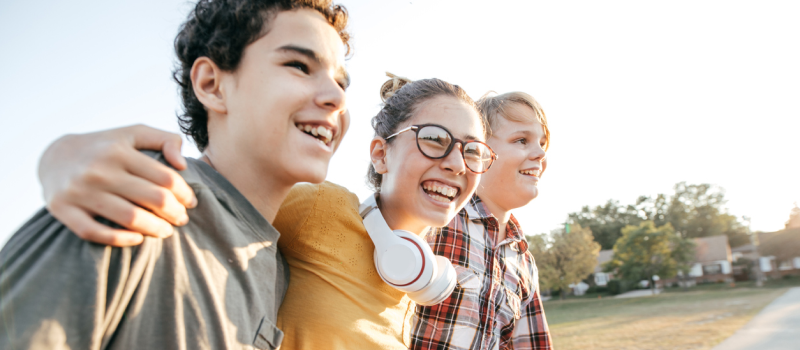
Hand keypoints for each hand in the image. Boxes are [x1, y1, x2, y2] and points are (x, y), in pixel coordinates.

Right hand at [39, 124, 196, 246]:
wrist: (55, 156)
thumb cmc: (106, 147)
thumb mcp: (134, 133)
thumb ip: (165, 140)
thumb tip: (183, 164)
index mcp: (119, 151)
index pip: (166, 178)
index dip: (184, 193)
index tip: (190, 202)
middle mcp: (99, 170)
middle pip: (152, 199)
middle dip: (175, 213)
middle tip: (182, 219)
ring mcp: (80, 191)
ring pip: (130, 218)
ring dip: (156, 229)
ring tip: (166, 230)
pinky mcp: (63, 210)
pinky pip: (96, 233)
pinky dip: (122, 240)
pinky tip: (138, 239)